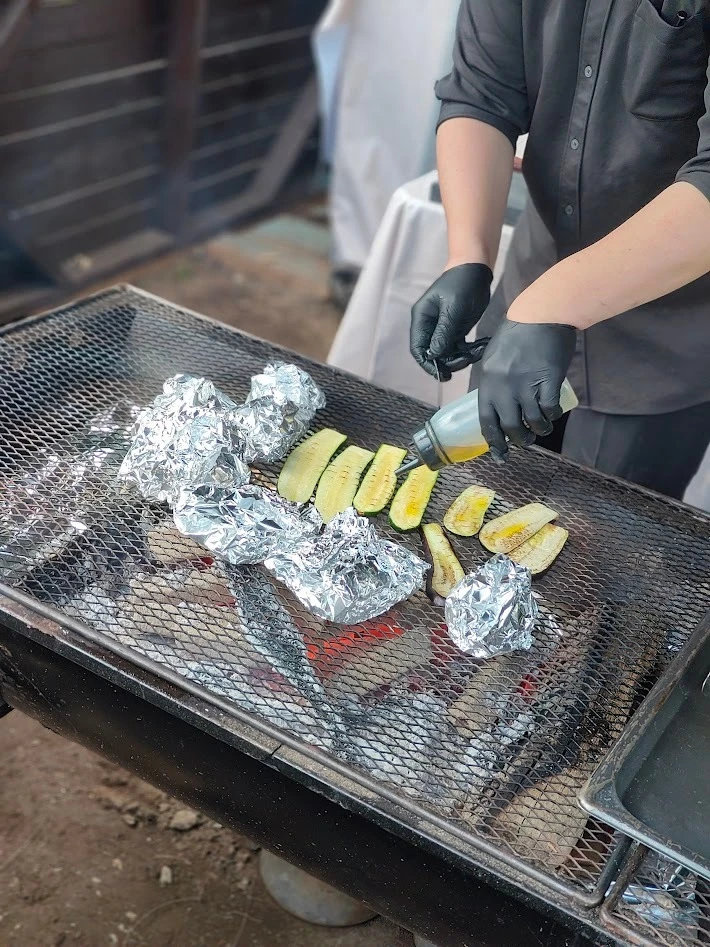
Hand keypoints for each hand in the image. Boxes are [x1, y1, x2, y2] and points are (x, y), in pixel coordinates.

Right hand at [410, 263, 492, 379]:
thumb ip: (443, 333)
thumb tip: (434, 356)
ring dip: (463, 357)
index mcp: (422, 319)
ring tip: (478, 350)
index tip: (441, 374)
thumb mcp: (453, 308)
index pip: (418, 348)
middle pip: (433, 354)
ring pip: (448, 353)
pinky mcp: (456, 330)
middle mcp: (430, 326)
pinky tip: (482, 345)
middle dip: (449, 361)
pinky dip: (471, 350)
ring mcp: (443, 329)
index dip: (427, 363)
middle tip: (466, 360)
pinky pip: (460, 348)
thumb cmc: (461, 283)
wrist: (477, 269)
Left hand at [478, 320, 576, 460]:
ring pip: (532, 422)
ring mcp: (526, 384)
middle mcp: (503, 386)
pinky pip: (549, 409)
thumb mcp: (493, 357)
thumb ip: (493, 381)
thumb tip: (496, 407)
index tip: (500, 453)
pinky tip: (554, 414)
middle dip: (520, 440)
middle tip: (527, 440)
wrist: (541, 313)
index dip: (494, 441)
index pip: (486, 420)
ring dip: (539, 430)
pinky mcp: (548, 380)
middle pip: (510, 427)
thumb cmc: (517, 333)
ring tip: (542, 428)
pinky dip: (552, 416)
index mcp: (487, 381)